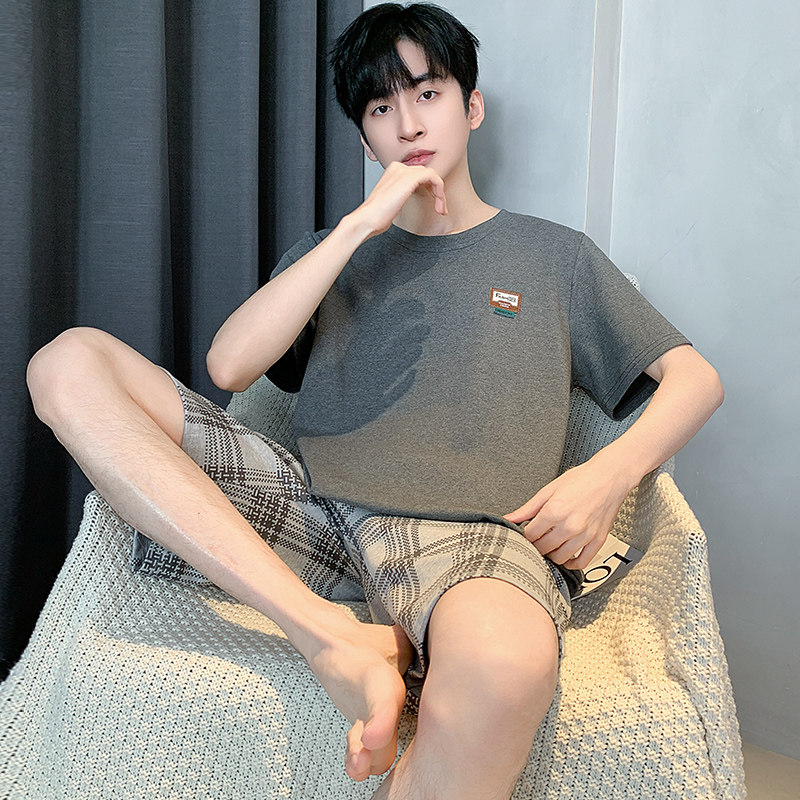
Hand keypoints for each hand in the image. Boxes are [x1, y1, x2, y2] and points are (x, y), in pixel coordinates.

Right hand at [353, 161, 447, 239]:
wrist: (368, 219)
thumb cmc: (377, 215)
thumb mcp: (392, 201)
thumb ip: (402, 194)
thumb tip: (410, 197)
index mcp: (393, 170)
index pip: (419, 174)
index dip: (429, 189)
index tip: (434, 204)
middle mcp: (399, 167)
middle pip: (427, 174)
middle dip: (436, 192)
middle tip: (440, 208)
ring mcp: (404, 171)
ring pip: (432, 176)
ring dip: (440, 194)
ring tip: (441, 209)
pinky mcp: (410, 178)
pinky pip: (434, 177)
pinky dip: (440, 192)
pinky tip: (438, 205)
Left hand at [503, 459, 633, 569]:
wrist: (609, 476)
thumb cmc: (582, 479)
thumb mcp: (549, 490)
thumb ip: (528, 508)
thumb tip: (510, 518)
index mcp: (554, 511)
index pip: (530, 535)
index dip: (524, 535)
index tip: (526, 532)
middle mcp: (570, 526)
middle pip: (543, 548)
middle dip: (536, 545)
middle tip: (536, 538)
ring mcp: (585, 535)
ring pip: (560, 557)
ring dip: (551, 554)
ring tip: (550, 545)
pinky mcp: (598, 540)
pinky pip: (582, 561)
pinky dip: (571, 563)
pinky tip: (566, 555)